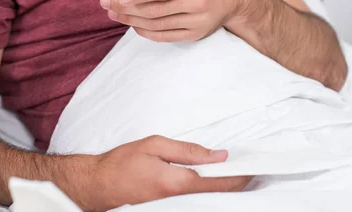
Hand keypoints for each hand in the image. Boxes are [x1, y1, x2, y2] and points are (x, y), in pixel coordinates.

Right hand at [70, 136, 249, 210]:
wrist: (98, 184)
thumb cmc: (122, 163)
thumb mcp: (154, 145)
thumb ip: (187, 151)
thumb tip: (217, 156)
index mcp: (177, 183)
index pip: (219, 183)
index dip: (240, 176)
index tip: (253, 166)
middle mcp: (179, 202)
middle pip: (218, 195)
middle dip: (236, 182)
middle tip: (248, 167)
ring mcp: (174, 208)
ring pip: (209, 199)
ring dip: (223, 187)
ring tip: (232, 172)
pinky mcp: (168, 209)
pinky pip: (196, 201)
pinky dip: (208, 190)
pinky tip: (210, 181)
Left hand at [100, 0, 241, 42]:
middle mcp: (200, 2)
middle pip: (157, 9)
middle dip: (127, 7)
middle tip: (105, 1)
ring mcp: (197, 21)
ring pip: (157, 24)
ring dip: (131, 19)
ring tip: (111, 10)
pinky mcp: (193, 34)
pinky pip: (164, 35)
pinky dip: (144, 30)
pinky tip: (130, 21)